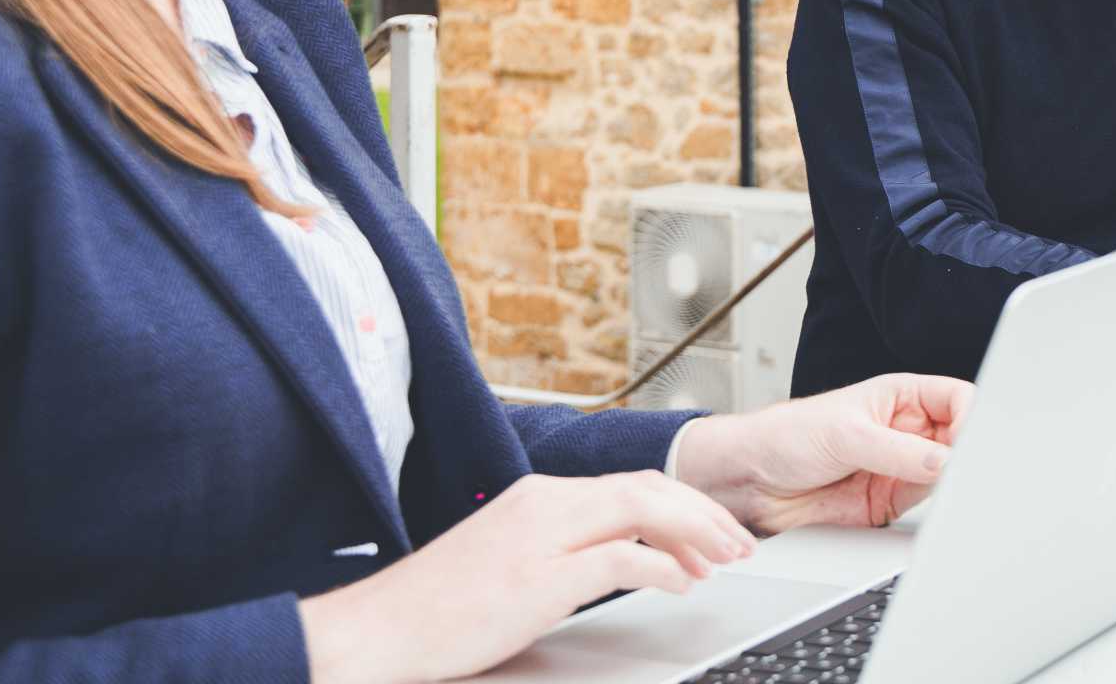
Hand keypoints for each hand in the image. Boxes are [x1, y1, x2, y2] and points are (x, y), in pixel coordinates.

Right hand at [297, 470, 754, 683]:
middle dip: (703, 511)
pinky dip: (662, 566)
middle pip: (648, 486)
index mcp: (541, 497)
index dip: (683, 503)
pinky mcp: (539, 577)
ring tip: (724, 559)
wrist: (375, 631)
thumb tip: (624, 564)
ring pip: (642, 508)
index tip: (714, 531)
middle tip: (740, 541)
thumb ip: (564, 555)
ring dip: (695, 532)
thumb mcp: (511, 566)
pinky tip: (682, 583)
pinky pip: (620, 557)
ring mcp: (542, 536)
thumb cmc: (436, 610)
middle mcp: (546, 503)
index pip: (631, 484)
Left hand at [673, 373, 972, 533]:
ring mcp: (901, 468)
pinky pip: (926, 507)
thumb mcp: (846, 433)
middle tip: (970, 471)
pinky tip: (937, 510)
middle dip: (970, 454)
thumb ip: (896, 449)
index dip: (972, 416)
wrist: (752, 481)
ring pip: (948, 475)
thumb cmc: (788, 434)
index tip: (969, 440)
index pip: (957, 399)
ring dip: (955, 484)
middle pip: (960, 439)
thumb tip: (943, 461)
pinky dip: (937, 511)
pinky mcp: (891, 503)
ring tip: (953, 491)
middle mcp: (907, 431)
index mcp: (902, 396)